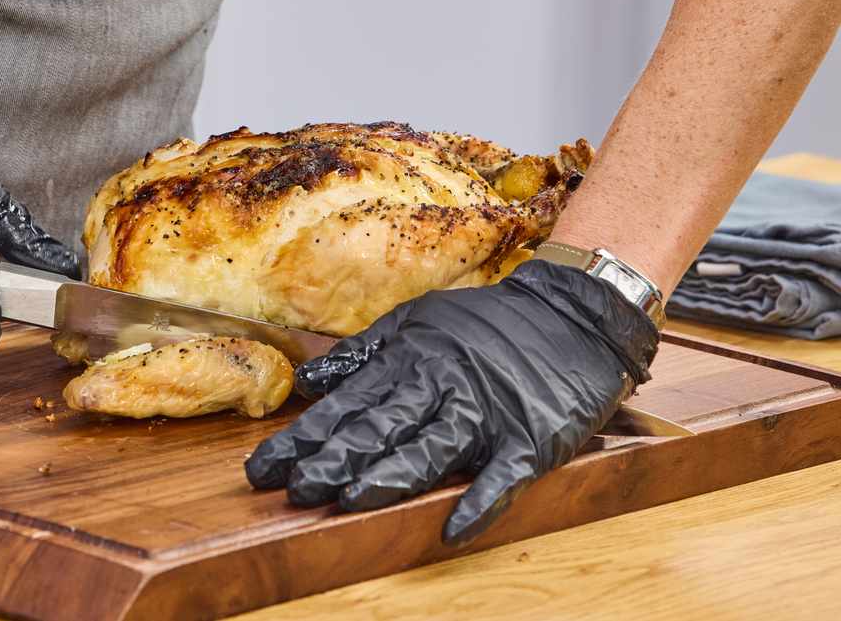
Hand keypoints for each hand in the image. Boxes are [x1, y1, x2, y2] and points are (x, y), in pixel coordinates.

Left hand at [245, 260, 659, 544]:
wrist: (575, 312)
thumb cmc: (489, 323)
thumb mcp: (419, 320)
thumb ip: (364, 353)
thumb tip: (312, 382)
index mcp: (411, 359)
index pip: (347, 405)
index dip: (304, 438)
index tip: (265, 467)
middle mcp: (442, 384)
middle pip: (381, 426)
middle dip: (333, 459)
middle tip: (292, 490)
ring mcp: (487, 412)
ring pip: (433, 447)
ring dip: (391, 474)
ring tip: (350, 499)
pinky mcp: (531, 438)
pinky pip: (504, 476)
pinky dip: (481, 502)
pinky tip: (453, 527)